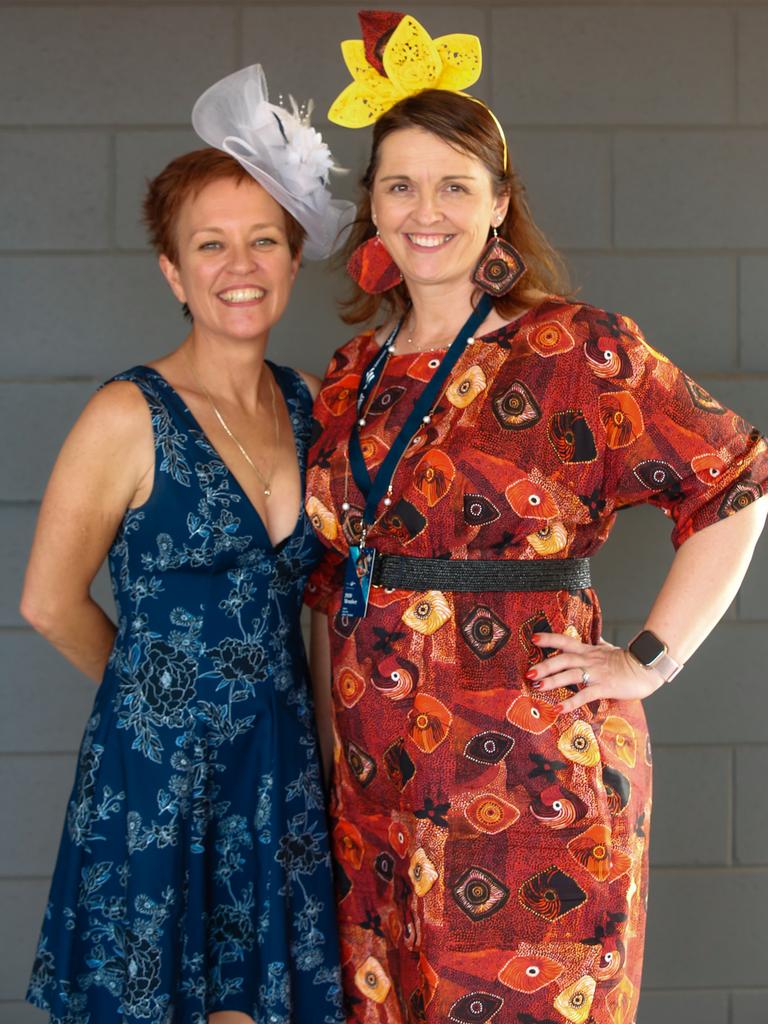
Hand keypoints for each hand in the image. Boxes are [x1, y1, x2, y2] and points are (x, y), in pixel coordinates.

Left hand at [527, 632, 664, 712]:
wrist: (648, 666)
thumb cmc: (629, 660)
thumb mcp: (609, 649)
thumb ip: (599, 645)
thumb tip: (595, 638)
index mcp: (589, 650)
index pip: (565, 641)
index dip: (549, 639)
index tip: (534, 637)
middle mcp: (589, 660)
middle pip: (563, 659)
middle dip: (545, 665)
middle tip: (528, 672)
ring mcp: (597, 673)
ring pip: (571, 675)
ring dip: (552, 681)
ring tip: (537, 686)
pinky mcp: (605, 687)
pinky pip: (585, 695)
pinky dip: (571, 702)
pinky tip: (558, 708)